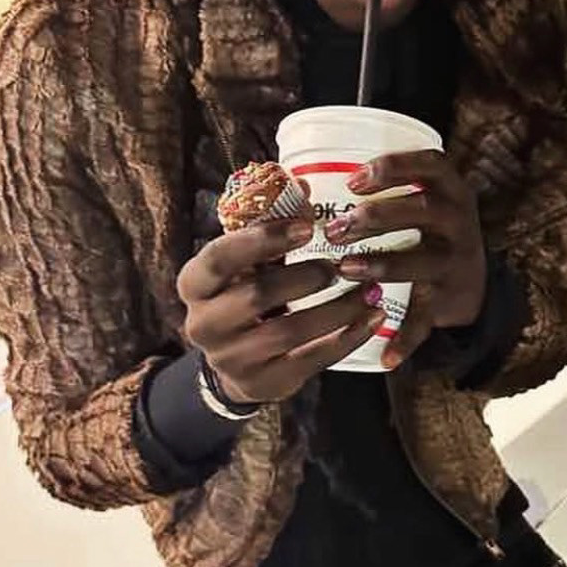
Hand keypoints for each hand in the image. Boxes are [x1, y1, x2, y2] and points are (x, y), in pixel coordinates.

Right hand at [176, 217, 386, 404]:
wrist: (234, 364)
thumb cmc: (244, 296)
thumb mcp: (245, 264)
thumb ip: (268, 227)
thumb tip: (304, 184)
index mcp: (195, 284)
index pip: (220, 258)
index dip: (263, 240)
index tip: (307, 226)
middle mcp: (205, 324)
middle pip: (257, 296)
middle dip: (306, 276)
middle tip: (339, 265)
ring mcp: (232, 358)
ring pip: (290, 331)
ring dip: (337, 308)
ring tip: (369, 289)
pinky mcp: (265, 383)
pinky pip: (312, 359)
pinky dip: (347, 337)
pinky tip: (372, 318)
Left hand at [327, 151, 486, 368]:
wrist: (472, 281)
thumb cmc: (422, 230)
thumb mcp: (419, 201)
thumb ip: (379, 190)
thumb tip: (294, 180)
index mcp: (448, 189)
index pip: (430, 164)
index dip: (394, 168)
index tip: (354, 179)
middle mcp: (457, 222)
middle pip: (422, 210)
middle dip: (376, 216)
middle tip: (335, 228)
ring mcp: (455, 261)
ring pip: (422, 262)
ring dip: (383, 264)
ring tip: (345, 268)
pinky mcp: (448, 298)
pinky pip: (426, 318)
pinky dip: (405, 339)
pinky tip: (383, 356)